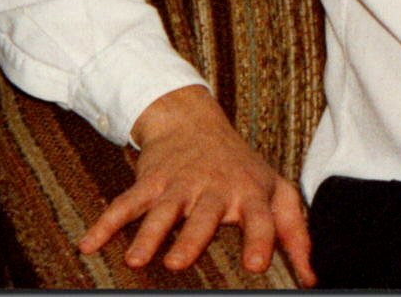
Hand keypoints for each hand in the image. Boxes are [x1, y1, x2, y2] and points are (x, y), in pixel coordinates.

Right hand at [78, 85, 315, 284]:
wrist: (193, 122)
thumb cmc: (240, 166)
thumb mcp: (275, 191)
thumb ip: (294, 232)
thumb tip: (312, 278)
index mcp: (249, 192)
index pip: (259, 217)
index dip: (260, 238)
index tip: (255, 264)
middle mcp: (215, 187)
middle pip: (205, 214)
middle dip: (192, 237)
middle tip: (178, 262)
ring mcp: (180, 182)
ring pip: (163, 209)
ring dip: (148, 234)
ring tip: (137, 260)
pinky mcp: (150, 180)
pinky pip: (125, 203)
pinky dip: (106, 223)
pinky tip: (89, 245)